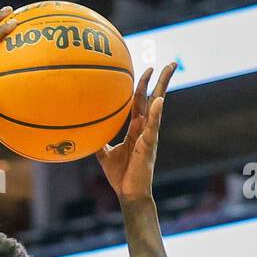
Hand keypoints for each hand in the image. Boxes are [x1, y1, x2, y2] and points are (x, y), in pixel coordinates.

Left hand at [96, 61, 174, 201]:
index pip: (141, 102)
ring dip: (163, 87)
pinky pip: (153, 126)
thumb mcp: (105, 154)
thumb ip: (99, 141)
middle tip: (171, 63)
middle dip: (162, 80)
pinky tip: (159, 99)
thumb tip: (85, 130)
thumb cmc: (120, 176)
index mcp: (136, 129)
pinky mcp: (149, 144)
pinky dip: (157, 112)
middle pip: (155, 98)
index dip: (143, 86)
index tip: (146, 70)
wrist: (129, 193)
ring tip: (169, 70)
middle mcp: (146, 128)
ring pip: (158, 106)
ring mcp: (149, 135)